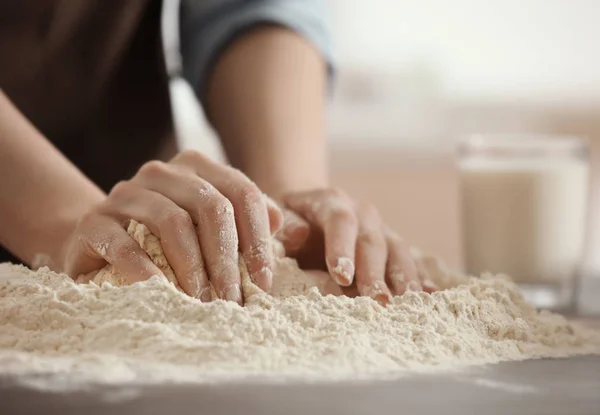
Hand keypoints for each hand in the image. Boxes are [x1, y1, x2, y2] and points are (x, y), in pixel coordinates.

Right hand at [60, 150, 282, 303]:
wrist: (100, 242)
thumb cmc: (167, 239)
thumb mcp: (211, 228)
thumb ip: (250, 225)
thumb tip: (293, 229)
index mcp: (197, 168)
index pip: (242, 193)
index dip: (258, 238)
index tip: (263, 281)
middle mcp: (162, 172)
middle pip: (211, 206)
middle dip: (228, 258)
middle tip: (234, 299)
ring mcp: (126, 193)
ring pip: (173, 223)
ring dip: (194, 269)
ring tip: (204, 303)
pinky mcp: (95, 222)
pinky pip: (127, 245)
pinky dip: (149, 273)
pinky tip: (164, 295)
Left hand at [275, 188, 436, 304]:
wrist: (309, 210)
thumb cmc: (289, 218)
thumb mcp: (278, 213)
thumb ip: (283, 222)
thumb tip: (296, 232)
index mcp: (332, 202)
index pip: (340, 222)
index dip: (342, 248)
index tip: (341, 276)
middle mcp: (362, 213)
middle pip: (372, 241)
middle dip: (375, 273)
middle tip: (378, 302)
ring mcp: (381, 229)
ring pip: (397, 251)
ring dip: (403, 278)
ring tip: (408, 303)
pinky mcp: (392, 246)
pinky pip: (409, 260)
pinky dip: (420, 276)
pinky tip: (429, 296)